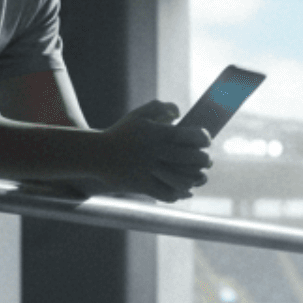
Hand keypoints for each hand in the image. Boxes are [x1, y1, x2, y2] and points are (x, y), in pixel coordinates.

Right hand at [94, 100, 210, 201]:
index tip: (206, 141)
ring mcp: (149, 170)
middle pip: (193, 158)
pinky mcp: (142, 185)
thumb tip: (179, 112)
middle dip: (205, 160)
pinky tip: (185, 192)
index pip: (193, 135)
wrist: (96, 154)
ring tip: (199, 178)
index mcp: (159, 133)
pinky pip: (166, 193)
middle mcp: (156, 152)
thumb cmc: (120, 133)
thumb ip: (159, 107)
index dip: (205, 138)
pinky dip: (179, 194)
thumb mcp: (138, 115)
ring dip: (195, 179)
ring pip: (183, 179)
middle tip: (207, 161)